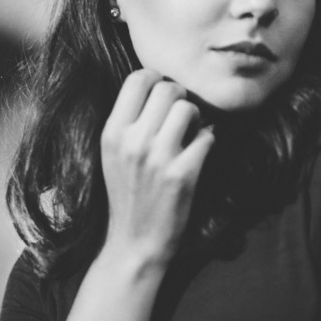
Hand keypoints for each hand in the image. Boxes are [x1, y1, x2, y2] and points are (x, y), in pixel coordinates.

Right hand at [99, 69, 215, 266]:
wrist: (134, 243)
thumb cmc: (128, 194)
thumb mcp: (114, 153)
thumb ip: (130, 121)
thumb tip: (163, 85)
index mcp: (112, 132)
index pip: (138, 78)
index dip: (157, 80)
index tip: (162, 97)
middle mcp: (132, 141)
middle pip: (168, 88)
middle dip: (181, 98)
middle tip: (181, 117)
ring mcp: (158, 157)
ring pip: (189, 109)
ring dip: (196, 119)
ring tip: (191, 134)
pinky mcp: (183, 174)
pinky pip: (207, 136)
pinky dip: (208, 141)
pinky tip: (199, 154)